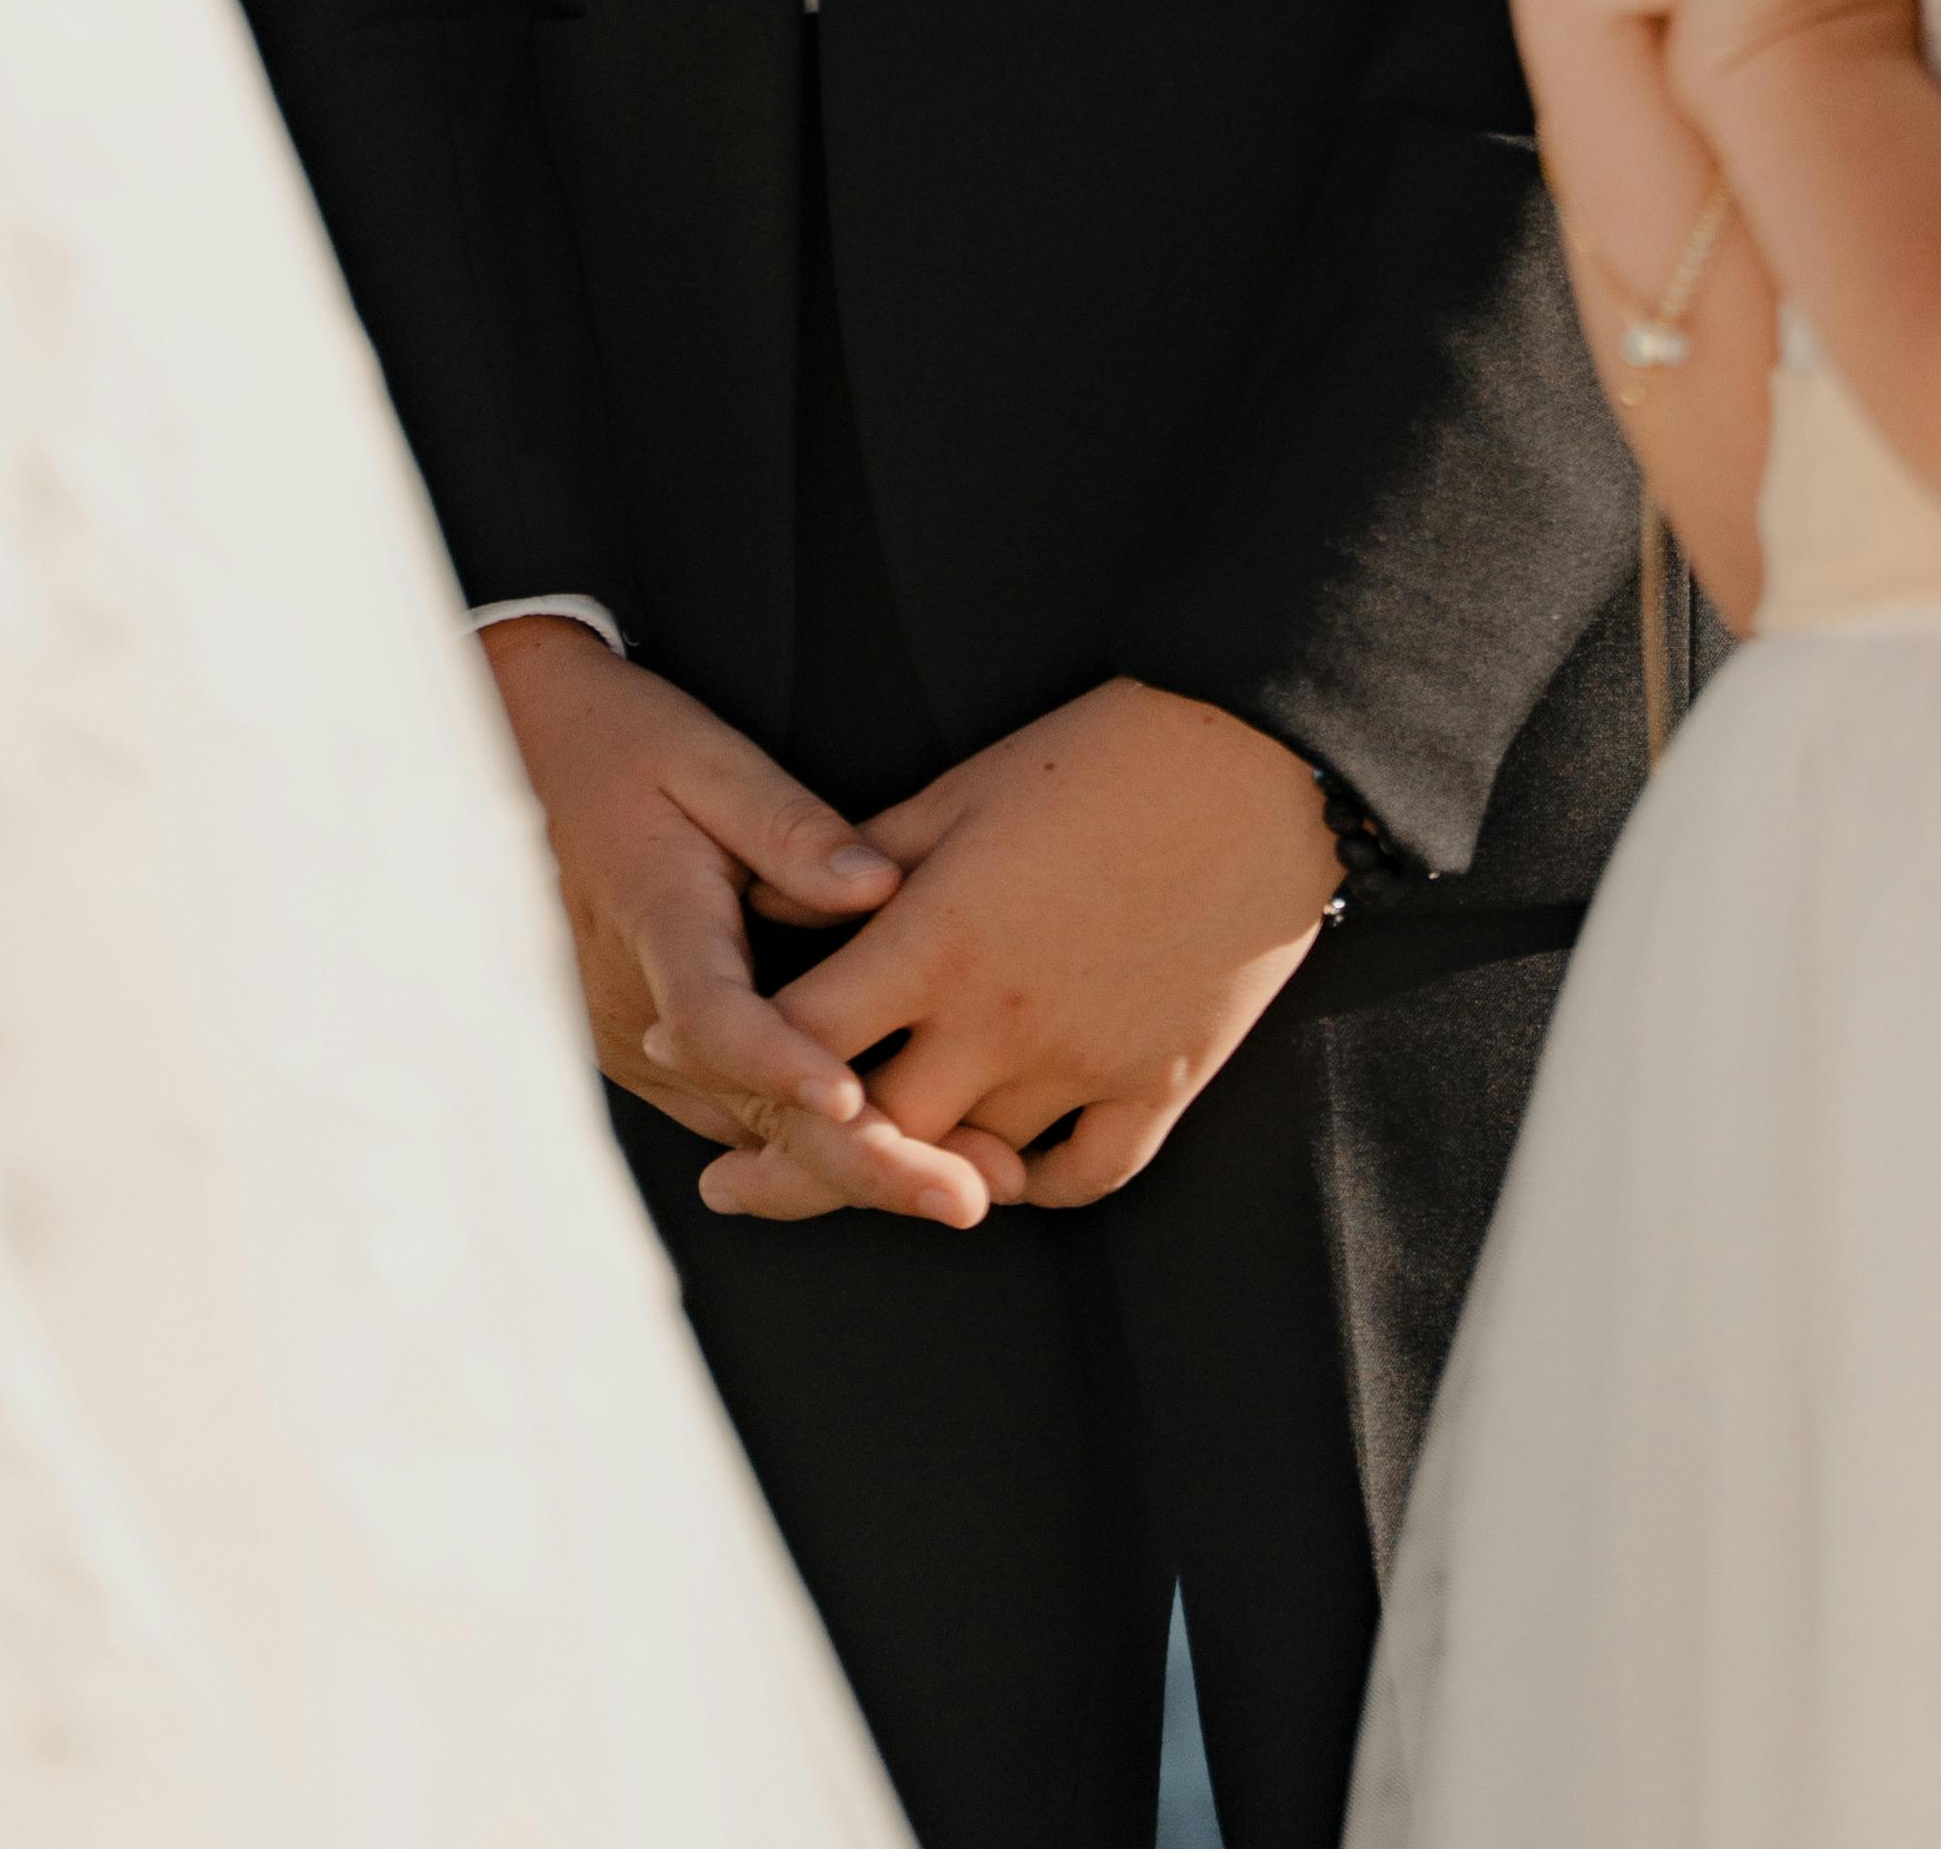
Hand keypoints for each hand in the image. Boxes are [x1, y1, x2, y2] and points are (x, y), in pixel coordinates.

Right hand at [478, 625, 991, 1231]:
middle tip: (971, 1197)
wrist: (524, 763)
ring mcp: (640, 1046)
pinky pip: (741, 1112)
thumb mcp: (705, 755)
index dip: (781, 1063)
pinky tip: (912, 1150)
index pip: (711, 1017)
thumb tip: (880, 886)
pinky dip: (819, 1139)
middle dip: (867, 1163)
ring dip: (857, 1165)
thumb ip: (791, 824)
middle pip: (753, 1112)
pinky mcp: (655, 1057)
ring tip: (972, 1186)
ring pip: (753, 1132)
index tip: (854, 1100)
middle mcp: (638, 1010)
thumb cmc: (621, 747)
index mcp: (652, 923)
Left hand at [715, 680, 1336, 1225]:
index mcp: (936, 940)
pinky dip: (1034, 1185)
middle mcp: (999, 1022)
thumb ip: (862, 862)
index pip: (805, 1034)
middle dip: (793, 1166)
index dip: (735, 1054)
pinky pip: (1083, 1176)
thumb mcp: (963, 790)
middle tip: (741, 1182)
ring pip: (971, 1166)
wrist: (1255, 764)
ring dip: (915, 1171)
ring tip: (865, 1171)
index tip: (686, 1064)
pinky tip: (998, 1174)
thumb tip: (775, 911)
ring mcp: (1083, 1065)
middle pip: (871, 1136)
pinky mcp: (1159, 1086)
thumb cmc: (1098, 754)